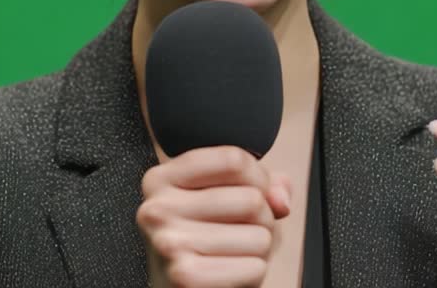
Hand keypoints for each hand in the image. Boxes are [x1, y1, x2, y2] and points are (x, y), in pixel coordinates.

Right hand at [138, 146, 291, 287]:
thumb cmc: (204, 242)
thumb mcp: (224, 199)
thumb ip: (261, 186)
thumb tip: (280, 199)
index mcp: (162, 178)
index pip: (234, 159)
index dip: (259, 179)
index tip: (251, 193)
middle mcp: (157, 208)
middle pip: (252, 199)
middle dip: (263, 219)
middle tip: (243, 232)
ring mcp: (168, 242)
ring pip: (260, 235)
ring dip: (260, 249)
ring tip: (235, 254)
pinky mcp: (185, 276)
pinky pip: (255, 267)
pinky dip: (254, 273)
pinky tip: (231, 273)